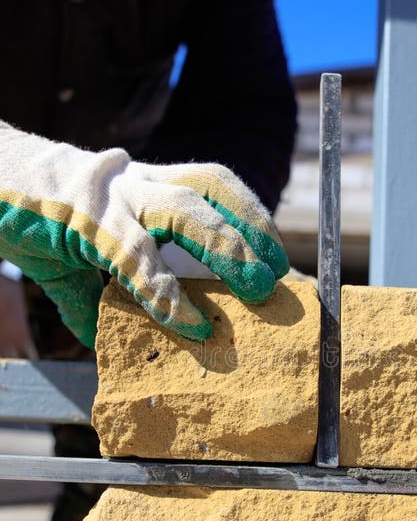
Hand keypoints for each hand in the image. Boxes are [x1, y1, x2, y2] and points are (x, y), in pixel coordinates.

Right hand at [0, 123, 288, 347]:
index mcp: (143, 185)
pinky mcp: (82, 219)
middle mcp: (136, 181)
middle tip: (278, 275)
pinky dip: (165, 292)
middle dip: (252, 228)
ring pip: (184, 209)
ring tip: (256, 289)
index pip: (212, 186)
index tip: (275, 254)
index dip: (250, 214)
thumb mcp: (76, 254)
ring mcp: (112, 196)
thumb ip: (101, 290)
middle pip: (212, 187)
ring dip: (227, 248)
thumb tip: (110, 339)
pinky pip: (134, 256)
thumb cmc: (32, 217)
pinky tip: (189, 322)